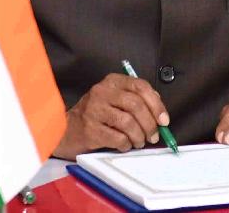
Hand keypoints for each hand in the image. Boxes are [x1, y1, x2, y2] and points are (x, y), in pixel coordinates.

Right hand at [53, 74, 168, 158]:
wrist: (64, 131)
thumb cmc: (95, 115)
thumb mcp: (114, 100)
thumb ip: (135, 100)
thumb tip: (160, 113)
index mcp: (112, 81)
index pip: (141, 86)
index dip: (156, 104)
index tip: (164, 120)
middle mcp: (102, 92)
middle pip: (136, 105)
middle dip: (150, 123)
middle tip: (154, 136)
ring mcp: (93, 110)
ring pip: (128, 122)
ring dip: (139, 136)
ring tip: (139, 142)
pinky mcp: (89, 130)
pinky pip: (117, 138)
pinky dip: (126, 144)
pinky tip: (125, 145)